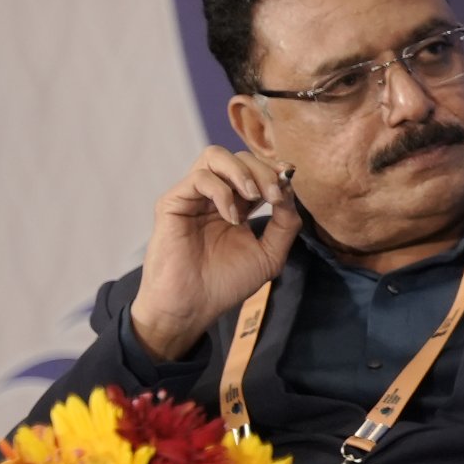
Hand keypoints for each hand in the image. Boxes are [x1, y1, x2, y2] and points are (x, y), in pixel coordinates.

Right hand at [134, 148, 302, 360]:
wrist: (193, 308)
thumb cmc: (226, 284)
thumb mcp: (269, 254)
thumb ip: (285, 224)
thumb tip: (291, 191)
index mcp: (235, 204)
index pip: (255, 169)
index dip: (274, 169)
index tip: (289, 178)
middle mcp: (213, 196)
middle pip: (239, 157)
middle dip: (263, 170)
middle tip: (276, 196)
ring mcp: (192, 198)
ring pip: (214, 155)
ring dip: (242, 171)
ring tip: (255, 197)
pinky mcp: (172, 203)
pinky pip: (199, 178)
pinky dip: (222, 192)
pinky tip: (231, 218)